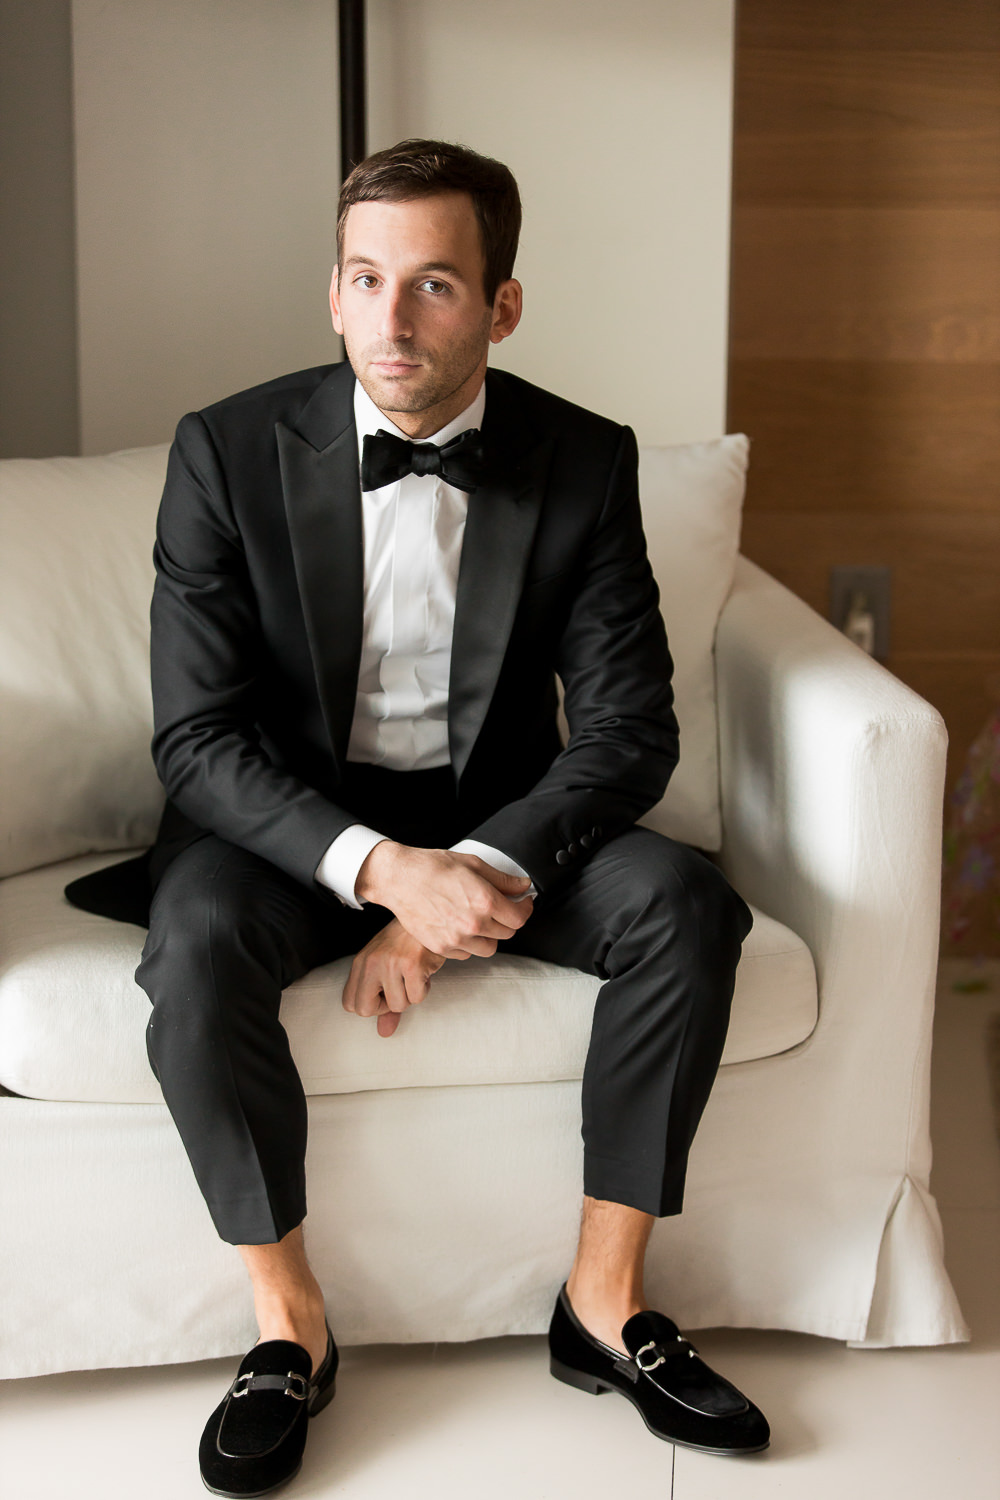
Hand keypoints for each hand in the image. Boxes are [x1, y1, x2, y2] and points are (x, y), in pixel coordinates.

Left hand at [342, 918, 445, 1037]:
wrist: (427, 916)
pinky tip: (424, 970)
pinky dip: (424, 989)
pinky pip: (416, 997)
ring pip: (397, 1006)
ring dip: (411, 995)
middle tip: (399, 988)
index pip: (350, 1004)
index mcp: (360, 963)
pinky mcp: (412, 965)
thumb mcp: (388, 968)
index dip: (370, 1006)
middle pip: (365, 1010)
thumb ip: (384, 1002)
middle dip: (387, 1007)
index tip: (384, 993)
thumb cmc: (407, 943)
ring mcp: (391, 964)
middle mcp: (371, 963)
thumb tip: (384, 1032)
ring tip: (414, 974)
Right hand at [355, 844, 533, 958]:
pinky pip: (467, 953)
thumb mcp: (473, 864)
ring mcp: (456, 939)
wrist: (399, 878)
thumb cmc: (433, 867)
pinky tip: (461, 926)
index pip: (519, 918)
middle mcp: (473, 924)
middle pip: (507, 933)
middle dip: (507, 920)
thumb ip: (502, 879)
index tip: (522, 903)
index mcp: (485, 901)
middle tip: (500, 907)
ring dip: (490, 935)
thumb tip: (522, 886)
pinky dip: (469, 943)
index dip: (525, 909)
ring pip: (489, 948)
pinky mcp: (441, 947)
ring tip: (480, 919)